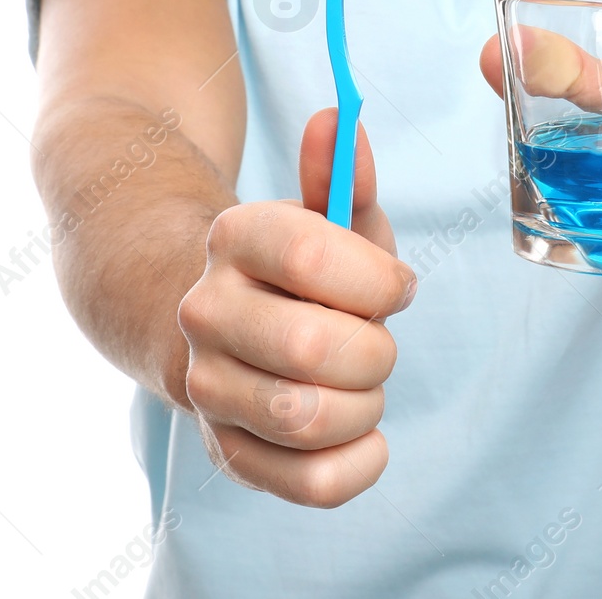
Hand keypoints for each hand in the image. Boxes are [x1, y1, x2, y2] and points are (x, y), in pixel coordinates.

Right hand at [175, 110, 416, 507]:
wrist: (226, 326)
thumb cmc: (304, 268)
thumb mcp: (330, 214)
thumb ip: (344, 172)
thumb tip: (337, 118)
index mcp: (234, 237)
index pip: (312, 254)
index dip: (377, 278)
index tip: (397, 287)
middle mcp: (205, 311)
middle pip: (315, 346)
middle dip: (376, 348)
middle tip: (378, 340)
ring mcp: (207, 386)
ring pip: (309, 417)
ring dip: (367, 404)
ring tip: (362, 384)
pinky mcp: (225, 453)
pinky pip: (310, 483)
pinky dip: (359, 464)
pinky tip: (361, 433)